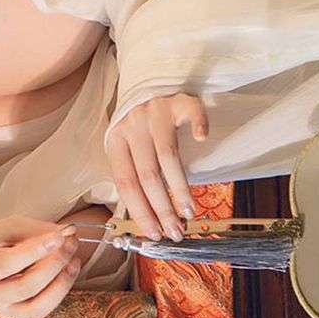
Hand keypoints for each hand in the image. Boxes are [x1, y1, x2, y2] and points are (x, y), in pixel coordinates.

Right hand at [0, 215, 81, 317]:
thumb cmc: (3, 238)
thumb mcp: (13, 226)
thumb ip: (39, 231)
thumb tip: (68, 234)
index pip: (7, 264)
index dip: (36, 251)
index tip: (59, 237)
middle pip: (25, 287)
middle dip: (54, 264)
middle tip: (71, 243)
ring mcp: (6, 312)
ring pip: (36, 309)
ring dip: (61, 286)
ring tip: (74, 262)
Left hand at [105, 93, 208, 240]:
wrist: (146, 84)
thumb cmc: (139, 127)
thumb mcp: (126, 149)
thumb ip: (133, 176)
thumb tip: (148, 220)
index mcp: (115, 141)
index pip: (126, 183)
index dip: (140, 211)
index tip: (154, 233)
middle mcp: (133, 126)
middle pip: (147, 174)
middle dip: (162, 208)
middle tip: (176, 231)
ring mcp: (155, 112)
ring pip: (167, 155)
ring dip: (179, 187)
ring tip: (189, 211)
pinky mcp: (178, 100)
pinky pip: (191, 112)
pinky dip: (198, 125)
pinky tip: (202, 140)